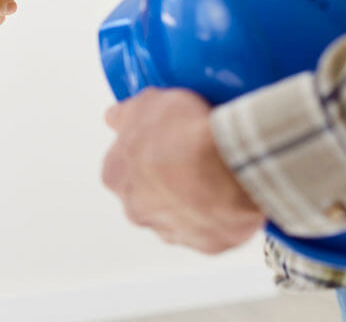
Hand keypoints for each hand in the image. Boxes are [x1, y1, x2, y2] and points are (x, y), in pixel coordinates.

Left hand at [101, 88, 264, 253]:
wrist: (226, 164)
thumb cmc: (183, 134)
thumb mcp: (146, 102)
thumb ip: (125, 114)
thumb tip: (115, 117)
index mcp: (115, 175)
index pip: (122, 164)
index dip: (144, 149)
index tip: (163, 139)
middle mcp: (136, 208)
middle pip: (148, 193)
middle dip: (168, 178)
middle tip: (193, 156)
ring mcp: (171, 229)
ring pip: (180, 213)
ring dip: (194, 198)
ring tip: (217, 172)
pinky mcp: (206, 244)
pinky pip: (212, 228)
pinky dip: (221, 214)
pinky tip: (231, 191)